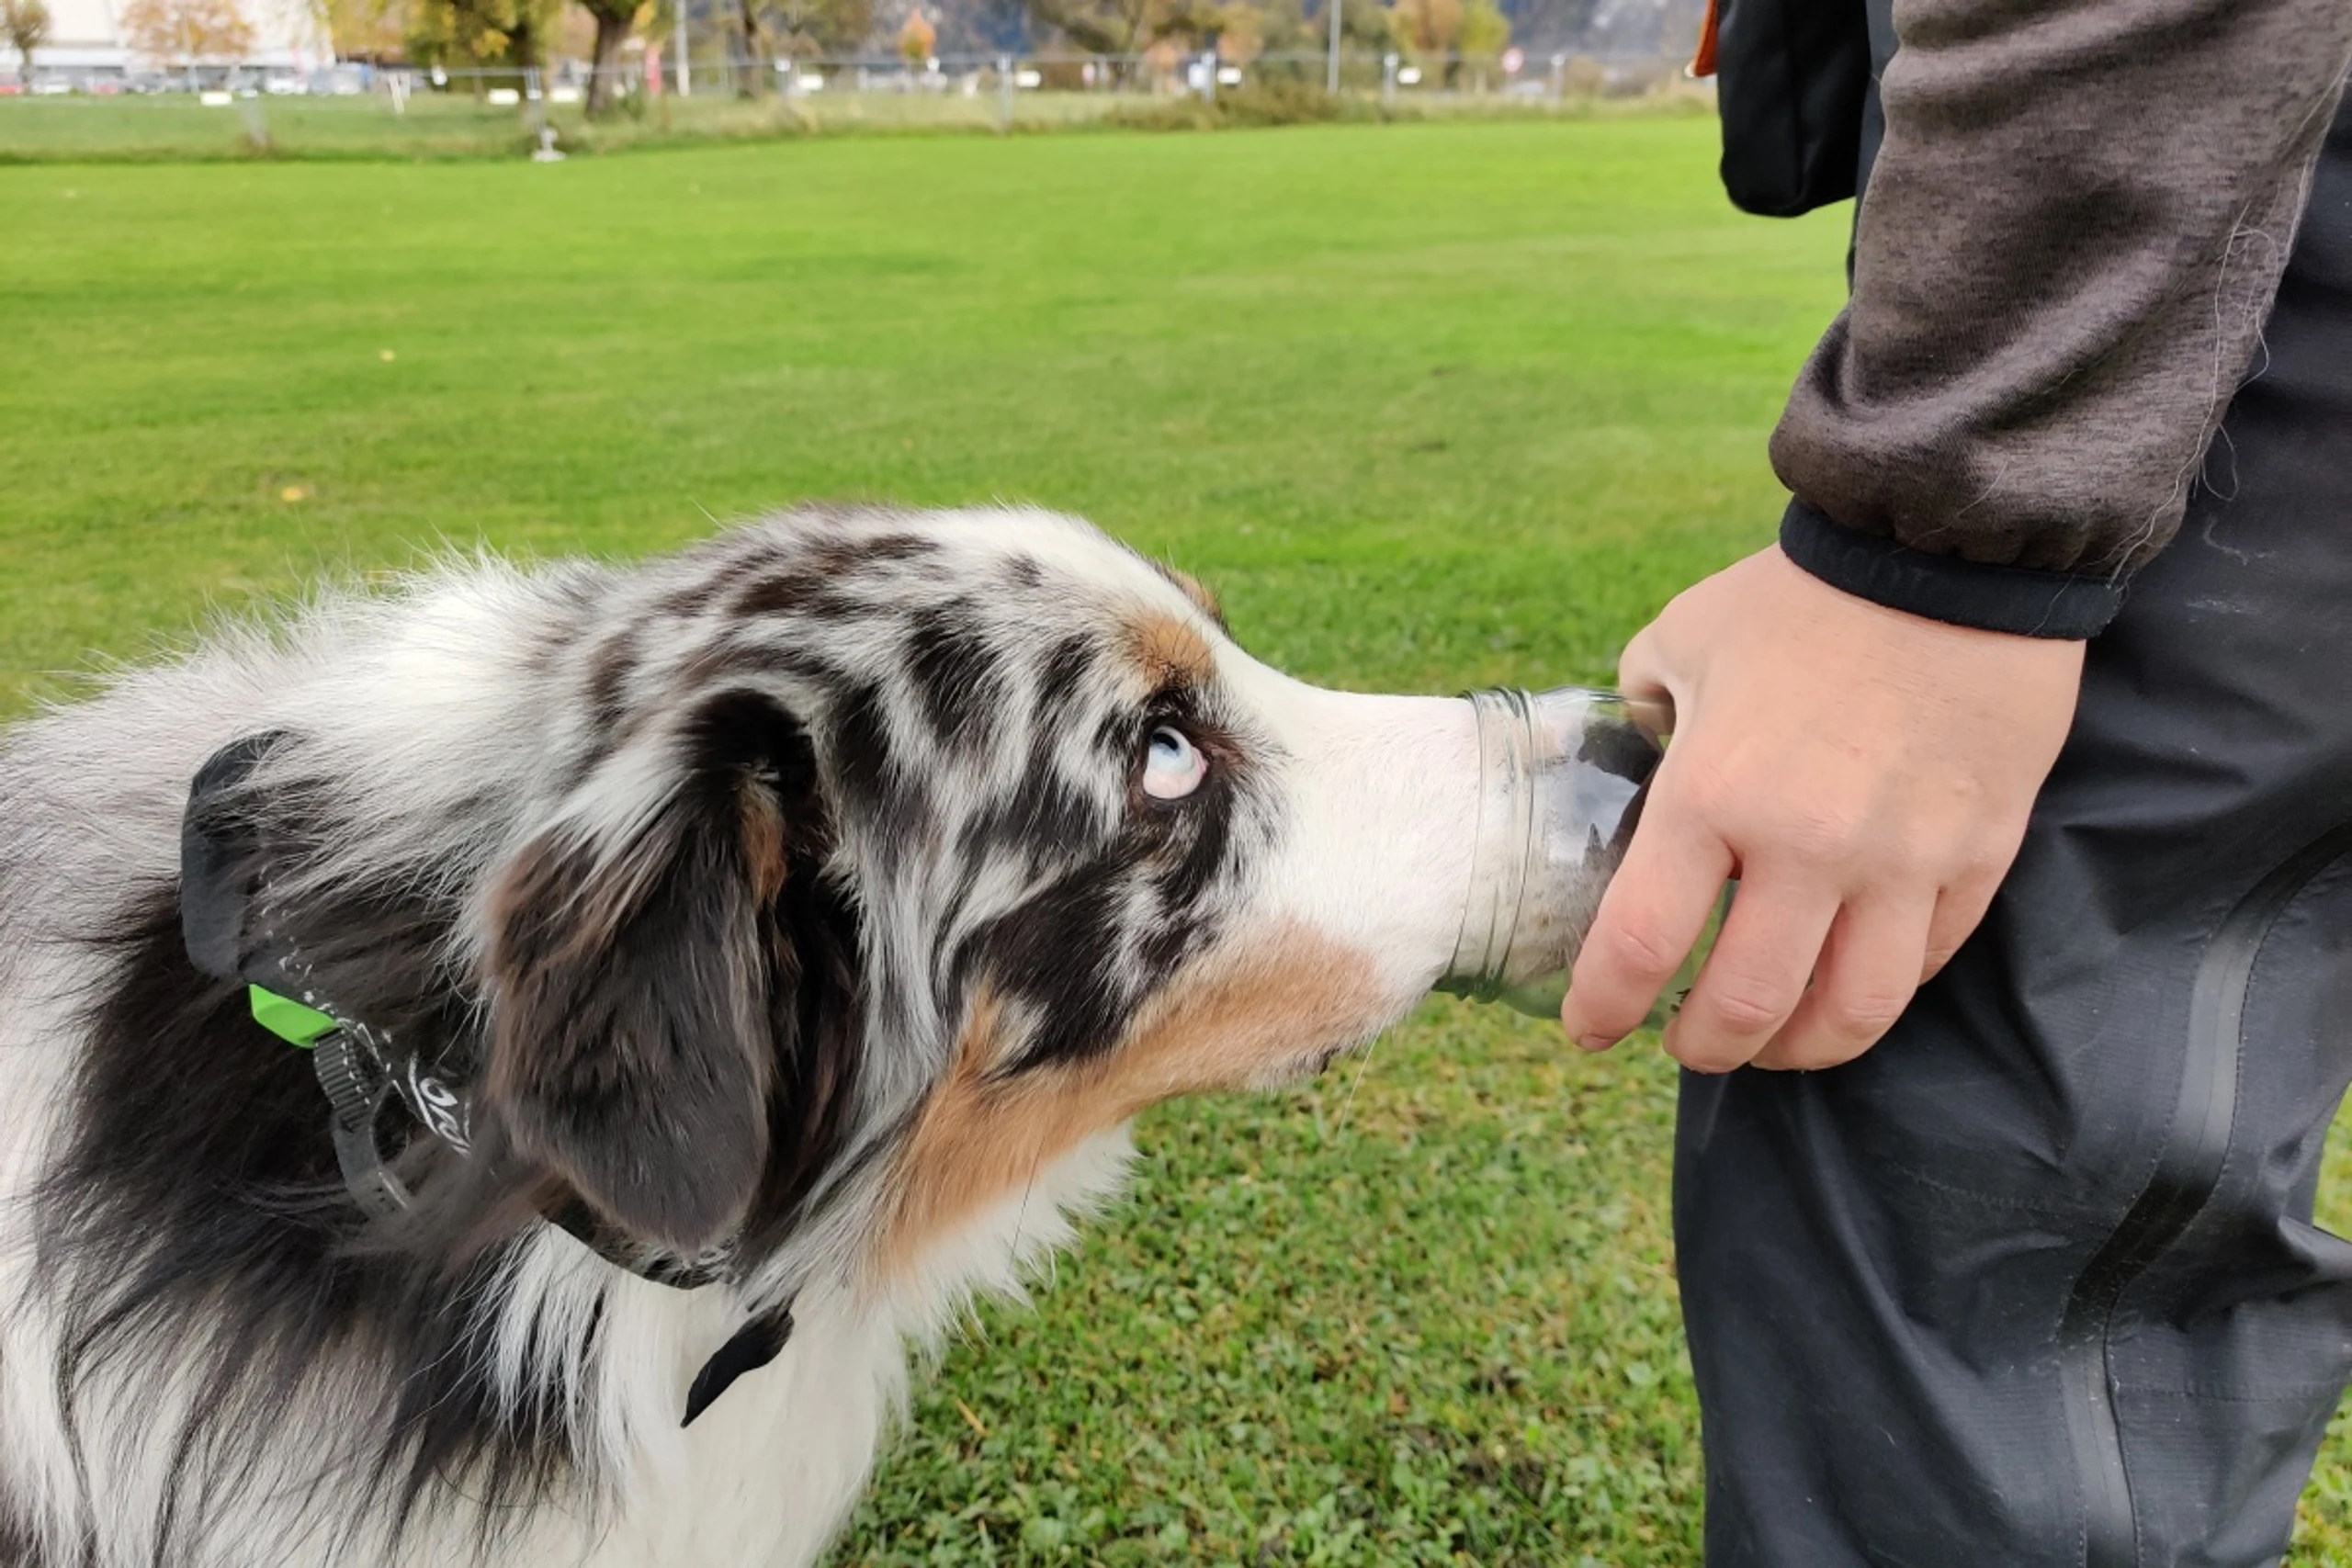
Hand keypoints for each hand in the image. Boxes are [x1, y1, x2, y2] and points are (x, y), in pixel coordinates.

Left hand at [1560, 545, 2084, 1071]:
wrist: (1949, 551)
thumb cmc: (1802, 594)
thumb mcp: (1684, 637)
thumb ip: (1645, 704)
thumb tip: (1637, 746)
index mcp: (1711, 795)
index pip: (1640, 947)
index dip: (1603, 1008)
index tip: (1590, 1029)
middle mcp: (1804, 847)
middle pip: (1746, 1009)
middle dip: (1703, 1049)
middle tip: (1685, 1047)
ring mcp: (1901, 861)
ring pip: (1849, 1014)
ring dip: (1797, 1050)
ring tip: (1771, 1043)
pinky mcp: (1977, 856)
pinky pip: (1924, 963)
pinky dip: (1876, 993)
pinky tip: (1846, 984)